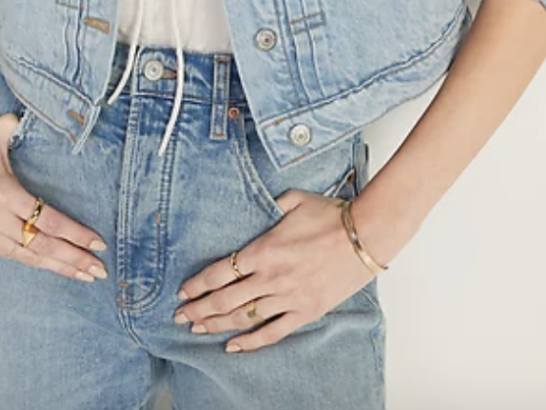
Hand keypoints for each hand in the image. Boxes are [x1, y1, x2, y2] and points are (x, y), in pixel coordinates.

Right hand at [0, 112, 109, 281]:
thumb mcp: (1, 130)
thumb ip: (27, 126)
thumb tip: (59, 114)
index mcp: (4, 192)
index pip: (48, 220)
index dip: (75, 235)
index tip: (98, 243)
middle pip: (42, 245)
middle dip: (73, 259)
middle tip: (99, 269)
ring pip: (27, 256)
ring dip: (57, 266)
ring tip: (83, 275)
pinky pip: (10, 254)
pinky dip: (34, 261)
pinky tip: (53, 266)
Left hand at [173, 189, 377, 352]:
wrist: (365, 235)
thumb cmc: (331, 215)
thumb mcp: (294, 200)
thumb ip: (270, 204)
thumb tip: (259, 206)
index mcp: (263, 250)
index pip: (220, 272)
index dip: (198, 284)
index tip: (183, 292)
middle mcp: (270, 278)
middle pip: (225, 300)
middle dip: (199, 308)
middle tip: (180, 316)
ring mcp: (287, 297)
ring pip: (243, 318)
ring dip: (217, 325)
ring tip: (197, 329)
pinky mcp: (305, 311)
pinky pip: (272, 332)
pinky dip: (250, 342)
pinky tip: (233, 346)